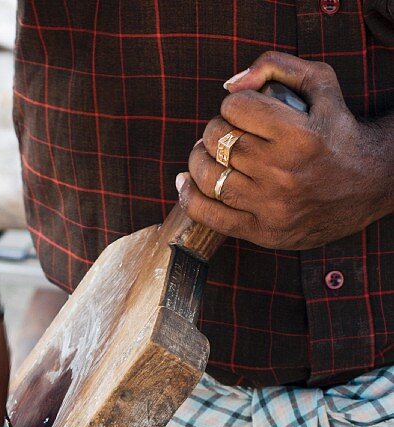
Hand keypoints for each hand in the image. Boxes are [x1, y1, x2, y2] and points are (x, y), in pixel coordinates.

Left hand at [177, 52, 392, 249]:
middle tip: (224, 133)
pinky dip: (190, 198)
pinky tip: (186, 183)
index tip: (241, 112)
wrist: (368, 185)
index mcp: (298, 135)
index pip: (235, 109)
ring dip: (199, 160)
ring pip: (209, 177)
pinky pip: (210, 216)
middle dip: (215, 131)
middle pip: (219, 142)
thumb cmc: (339, 131)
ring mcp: (271, 206)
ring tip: (208, 154)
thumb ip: (276, 66)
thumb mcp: (321, 84)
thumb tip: (231, 84)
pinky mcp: (264, 232)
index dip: (232, 105)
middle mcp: (283, 173)